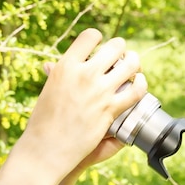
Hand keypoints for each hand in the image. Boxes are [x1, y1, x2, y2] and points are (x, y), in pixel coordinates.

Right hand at [23, 28, 146, 179]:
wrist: (45, 149)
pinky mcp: (110, 110)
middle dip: (120, 48)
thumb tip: (51, 65)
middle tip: (121, 55)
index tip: (100, 43)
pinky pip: (135, 91)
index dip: (97, 37)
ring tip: (134, 65)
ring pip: (130, 65)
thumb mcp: (47, 91)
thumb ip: (56, 76)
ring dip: (135, 63)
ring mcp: (99, 92)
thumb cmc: (43, 121)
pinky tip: (139, 84)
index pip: (90, 36)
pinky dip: (141, 84)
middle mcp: (84, 74)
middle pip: (115, 47)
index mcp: (66, 66)